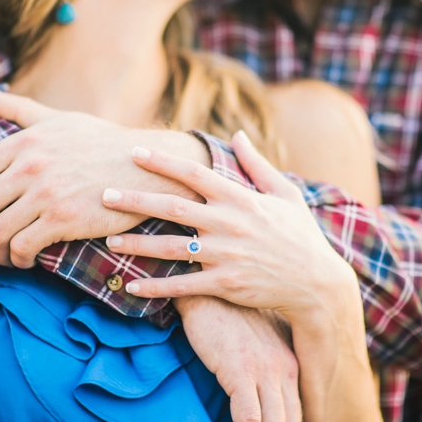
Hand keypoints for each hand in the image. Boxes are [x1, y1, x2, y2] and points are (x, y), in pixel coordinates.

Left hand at [0, 87, 209, 268]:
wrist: (147, 165)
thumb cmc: (102, 143)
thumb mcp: (58, 119)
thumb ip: (16, 110)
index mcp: (22, 144)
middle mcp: (29, 167)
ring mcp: (47, 194)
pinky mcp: (65, 219)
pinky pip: (22, 246)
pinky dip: (15, 258)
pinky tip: (22, 259)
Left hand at [102, 130, 356, 322]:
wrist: (317, 284)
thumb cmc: (300, 235)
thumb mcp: (286, 193)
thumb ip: (257, 164)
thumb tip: (237, 135)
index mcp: (241, 198)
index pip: (195, 173)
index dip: (162, 162)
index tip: (134, 153)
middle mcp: (229, 224)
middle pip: (172, 207)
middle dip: (136, 199)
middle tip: (104, 193)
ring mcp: (226, 256)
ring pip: (171, 248)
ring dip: (137, 243)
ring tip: (108, 239)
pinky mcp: (225, 285)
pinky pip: (183, 286)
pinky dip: (156, 286)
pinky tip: (131, 285)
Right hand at [175, 296, 301, 421]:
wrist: (205, 289)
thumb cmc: (222, 314)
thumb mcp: (253, 342)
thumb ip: (260, 366)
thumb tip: (251, 397)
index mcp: (289, 364)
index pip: (297, 417)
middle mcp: (284, 369)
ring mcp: (264, 370)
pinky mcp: (240, 370)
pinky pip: (248, 420)